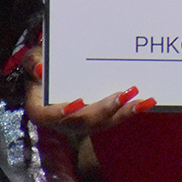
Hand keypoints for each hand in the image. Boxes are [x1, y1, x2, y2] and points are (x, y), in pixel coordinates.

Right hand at [21, 47, 154, 135]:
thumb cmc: (45, 64)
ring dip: (124, 112)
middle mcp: (64, 119)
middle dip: (105, 109)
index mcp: (42, 108)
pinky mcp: (100, 117)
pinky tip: (147, 101)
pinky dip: (131, 109)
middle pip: (83, 121)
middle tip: (124, 94)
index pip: (48, 115)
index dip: (62, 112)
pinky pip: (116, 117)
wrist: (56, 70)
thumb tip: (39, 69)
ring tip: (143, 100)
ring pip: (104, 122)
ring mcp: (83, 121)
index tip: (78, 102)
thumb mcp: (33, 59)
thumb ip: (33, 62)